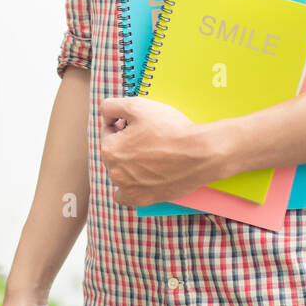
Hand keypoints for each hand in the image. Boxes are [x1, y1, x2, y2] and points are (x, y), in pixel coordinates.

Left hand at [99, 96, 219, 206]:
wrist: (199, 153)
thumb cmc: (170, 128)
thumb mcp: (137, 105)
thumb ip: (111, 106)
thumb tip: (106, 115)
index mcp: (110, 149)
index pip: (108, 130)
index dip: (124, 122)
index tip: (140, 124)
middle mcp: (114, 172)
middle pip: (114, 151)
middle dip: (125, 142)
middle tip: (148, 137)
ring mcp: (128, 189)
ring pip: (119, 171)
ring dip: (128, 162)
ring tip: (151, 154)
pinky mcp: (143, 200)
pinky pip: (124, 195)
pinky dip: (130, 186)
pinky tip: (141, 176)